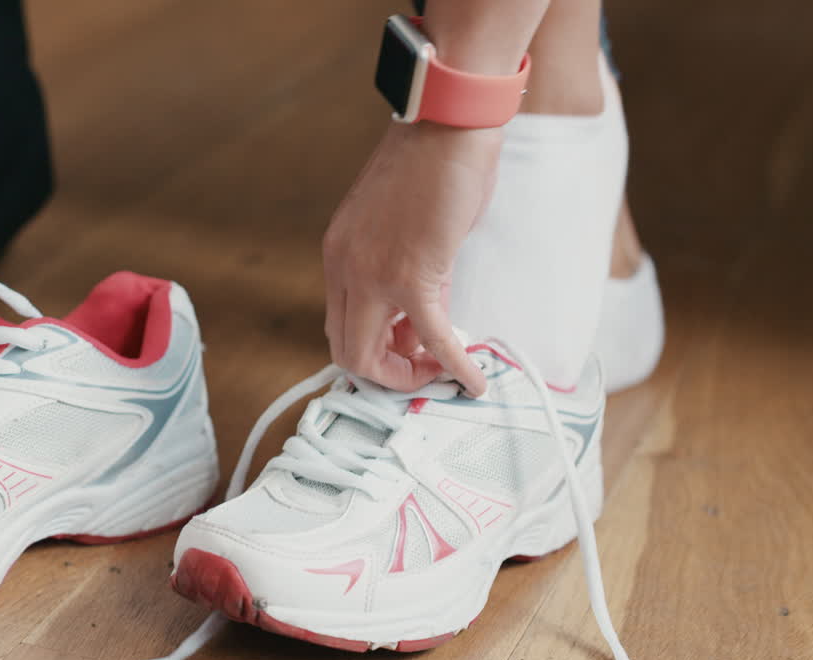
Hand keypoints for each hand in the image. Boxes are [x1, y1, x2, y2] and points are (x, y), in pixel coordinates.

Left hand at [322, 122, 501, 394]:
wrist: (448, 125)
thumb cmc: (433, 165)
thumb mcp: (403, 229)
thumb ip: (409, 274)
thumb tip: (427, 317)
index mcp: (338, 254)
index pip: (339, 326)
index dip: (374, 351)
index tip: (409, 347)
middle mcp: (344, 268)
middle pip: (345, 352)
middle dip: (386, 373)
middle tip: (423, 368)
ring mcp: (372, 274)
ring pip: (369, 356)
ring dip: (410, 372)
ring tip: (442, 367)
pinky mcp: (412, 275)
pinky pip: (432, 337)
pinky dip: (453, 367)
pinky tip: (474, 381)